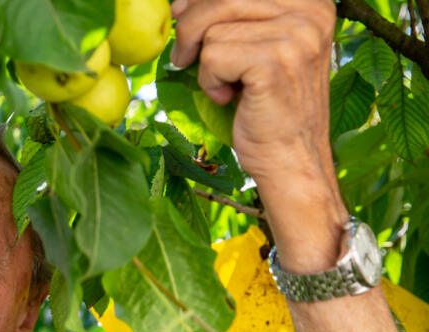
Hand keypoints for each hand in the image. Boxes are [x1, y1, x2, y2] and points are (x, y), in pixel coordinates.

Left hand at [170, 0, 347, 271]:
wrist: (291, 159)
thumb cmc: (266, 106)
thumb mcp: (255, 47)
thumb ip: (233, 17)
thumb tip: (177, 3)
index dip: (201, 0)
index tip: (182, 15)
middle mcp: (310, 9)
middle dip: (189, 28)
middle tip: (184, 57)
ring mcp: (297, 34)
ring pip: (211, 28)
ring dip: (204, 62)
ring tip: (224, 84)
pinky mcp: (276, 61)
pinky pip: (212, 56)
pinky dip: (209, 81)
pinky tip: (231, 98)